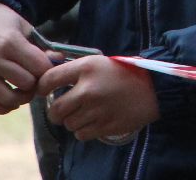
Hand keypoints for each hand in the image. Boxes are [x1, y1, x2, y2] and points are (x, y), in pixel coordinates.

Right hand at [0, 2, 53, 114]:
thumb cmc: (3, 22)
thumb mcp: (24, 27)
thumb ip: (41, 46)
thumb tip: (60, 60)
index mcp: (9, 42)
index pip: (38, 67)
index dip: (48, 69)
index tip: (47, 66)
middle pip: (26, 83)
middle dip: (36, 83)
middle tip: (37, 77)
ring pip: (8, 99)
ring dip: (22, 98)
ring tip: (27, 90)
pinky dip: (3, 108)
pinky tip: (12, 101)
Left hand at [38, 55, 159, 142]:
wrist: (153, 87)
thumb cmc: (123, 71)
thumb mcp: (98, 61)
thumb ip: (73, 68)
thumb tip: (46, 73)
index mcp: (86, 68)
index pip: (49, 79)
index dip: (41, 87)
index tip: (44, 91)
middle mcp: (89, 90)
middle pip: (56, 110)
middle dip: (56, 112)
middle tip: (63, 109)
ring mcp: (97, 110)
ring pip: (68, 124)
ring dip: (72, 121)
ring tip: (85, 113)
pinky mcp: (105, 126)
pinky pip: (81, 135)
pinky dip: (83, 130)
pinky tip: (93, 120)